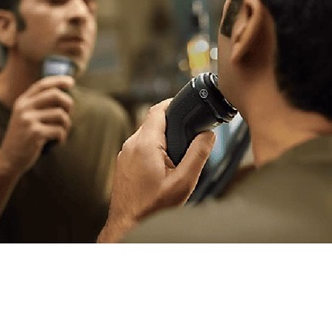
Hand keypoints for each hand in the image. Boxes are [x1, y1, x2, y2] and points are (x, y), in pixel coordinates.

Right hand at [0, 76, 74, 176]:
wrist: (8, 159)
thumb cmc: (23, 138)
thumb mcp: (25, 117)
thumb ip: (39, 105)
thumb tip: (65, 96)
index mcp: (22, 102)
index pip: (42, 84)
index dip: (58, 81)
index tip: (71, 82)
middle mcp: (24, 108)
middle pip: (55, 95)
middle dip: (68, 104)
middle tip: (69, 115)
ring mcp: (28, 120)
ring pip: (61, 114)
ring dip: (66, 125)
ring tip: (61, 133)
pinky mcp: (35, 133)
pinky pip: (59, 130)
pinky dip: (62, 137)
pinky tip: (57, 142)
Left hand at [98, 99, 215, 241]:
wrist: (127, 226)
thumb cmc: (153, 208)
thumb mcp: (183, 182)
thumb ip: (197, 154)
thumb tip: (208, 134)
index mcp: (145, 143)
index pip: (158, 109)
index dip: (174, 104)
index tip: (188, 107)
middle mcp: (131, 144)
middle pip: (154, 121)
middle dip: (173, 125)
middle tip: (190, 136)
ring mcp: (124, 154)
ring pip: (147, 135)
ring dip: (163, 139)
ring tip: (179, 155)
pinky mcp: (123, 164)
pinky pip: (140, 147)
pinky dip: (154, 150)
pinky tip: (165, 167)